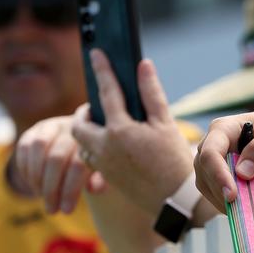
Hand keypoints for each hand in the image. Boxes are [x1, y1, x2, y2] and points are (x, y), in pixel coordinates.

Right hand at [15, 113, 104, 213]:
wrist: (84, 144)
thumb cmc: (96, 164)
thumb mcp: (103, 172)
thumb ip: (101, 180)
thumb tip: (94, 189)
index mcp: (92, 139)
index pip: (78, 164)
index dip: (70, 189)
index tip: (67, 210)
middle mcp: (73, 127)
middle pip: (56, 158)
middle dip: (51, 189)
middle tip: (52, 209)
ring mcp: (54, 125)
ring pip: (38, 148)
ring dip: (36, 177)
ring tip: (41, 197)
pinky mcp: (36, 129)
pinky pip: (24, 146)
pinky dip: (25, 168)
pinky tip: (33, 185)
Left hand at [71, 49, 192, 212]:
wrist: (174, 199)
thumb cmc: (174, 160)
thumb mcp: (165, 123)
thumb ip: (151, 93)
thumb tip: (143, 65)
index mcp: (120, 130)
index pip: (107, 92)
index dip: (102, 70)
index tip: (95, 53)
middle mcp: (104, 146)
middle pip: (79, 124)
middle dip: (85, 112)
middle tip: (98, 106)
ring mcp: (102, 164)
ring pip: (82, 143)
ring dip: (89, 131)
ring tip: (108, 126)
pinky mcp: (105, 177)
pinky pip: (90, 158)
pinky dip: (95, 147)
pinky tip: (113, 146)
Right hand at [194, 110, 253, 209]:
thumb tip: (242, 173)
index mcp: (223, 129)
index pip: (211, 153)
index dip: (218, 175)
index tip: (231, 194)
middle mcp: (210, 144)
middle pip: (205, 171)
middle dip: (222, 191)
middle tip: (243, 208)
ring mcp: (210, 162)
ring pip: (206, 185)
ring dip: (223, 199)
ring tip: (247, 207)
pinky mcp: (214, 177)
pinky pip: (213, 193)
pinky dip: (226, 203)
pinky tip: (243, 207)